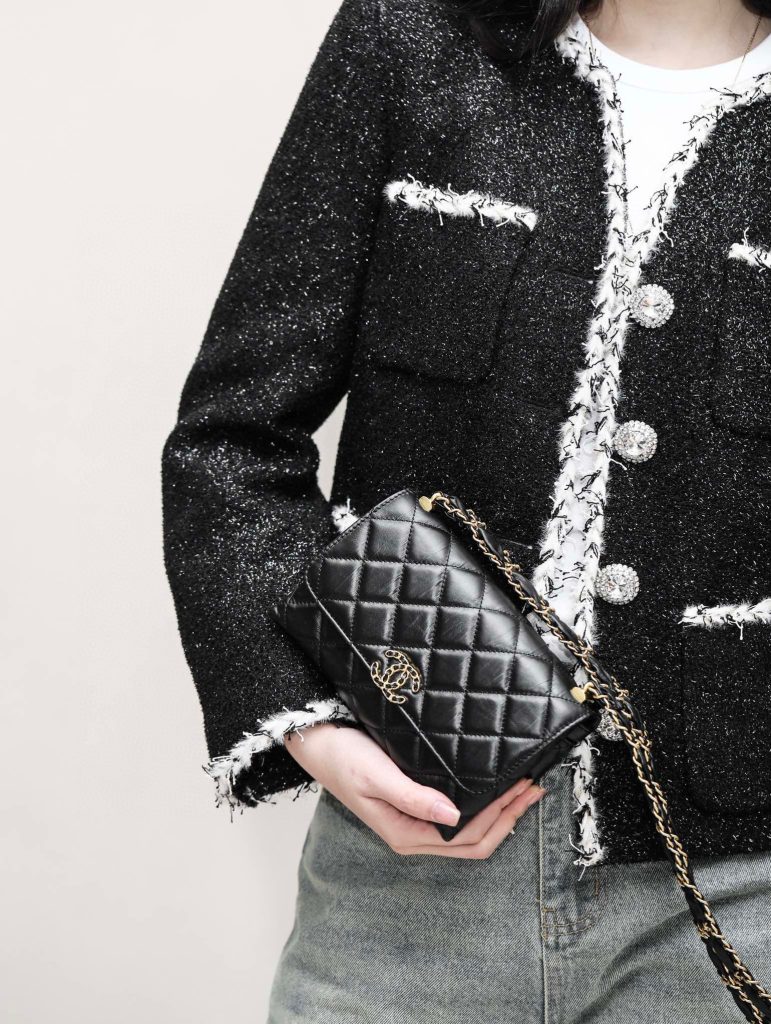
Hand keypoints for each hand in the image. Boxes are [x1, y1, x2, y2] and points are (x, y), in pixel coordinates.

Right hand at [284, 722, 545, 858]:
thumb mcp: (376, 776)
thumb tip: (454, 814)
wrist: (316, 741)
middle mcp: (414, 832)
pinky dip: (484, 802)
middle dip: (509, 816)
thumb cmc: (341, 757)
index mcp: (406, 833)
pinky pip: (459, 812)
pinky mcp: (415, 802)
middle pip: (475, 840)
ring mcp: (415, 820)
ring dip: (501, 812)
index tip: (522, 788)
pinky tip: (495, 785)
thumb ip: (413, 797)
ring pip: (470, 829)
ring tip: (524, 787)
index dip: (500, 817)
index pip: (467, 838)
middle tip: (534, 787)